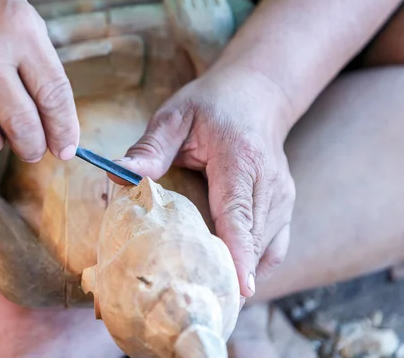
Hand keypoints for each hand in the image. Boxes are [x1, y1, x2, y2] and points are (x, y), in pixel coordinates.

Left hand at [114, 69, 295, 297]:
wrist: (256, 94)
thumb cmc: (212, 105)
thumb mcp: (175, 116)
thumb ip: (150, 147)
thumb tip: (118, 172)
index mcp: (240, 159)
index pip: (239, 213)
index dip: (239, 253)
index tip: (239, 289)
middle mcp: (270, 182)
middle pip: (253, 240)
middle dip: (232, 276)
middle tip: (203, 309)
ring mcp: (283, 196)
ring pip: (266, 249)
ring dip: (242, 275)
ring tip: (213, 302)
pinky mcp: (285, 205)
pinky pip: (274, 247)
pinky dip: (255, 266)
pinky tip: (232, 280)